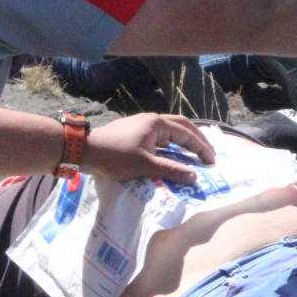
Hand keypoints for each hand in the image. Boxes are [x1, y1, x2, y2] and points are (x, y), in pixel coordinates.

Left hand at [82, 112, 215, 182]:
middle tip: (207, 154)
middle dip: (196, 139)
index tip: (211, 161)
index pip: (187, 133)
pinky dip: (170, 144)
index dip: (201, 147)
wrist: (84, 151)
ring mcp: (142, 124)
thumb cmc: (115, 157)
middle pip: (181, 126)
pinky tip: (170, 155)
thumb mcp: (145, 166)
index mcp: (157, 123)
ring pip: (169, 131)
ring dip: (183, 141)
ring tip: (193, 155)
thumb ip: (171, 170)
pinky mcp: (134, 132)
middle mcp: (152, 119)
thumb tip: (194, 177)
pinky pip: (159, 136)